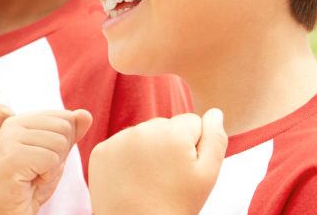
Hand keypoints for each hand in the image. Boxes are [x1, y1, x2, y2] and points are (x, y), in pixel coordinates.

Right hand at [0, 110, 92, 214]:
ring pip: (59, 143)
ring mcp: (9, 139)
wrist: (7, 213)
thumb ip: (70, 134)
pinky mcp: (12, 156)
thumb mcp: (56, 157)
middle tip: (38, 170)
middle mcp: (12, 124)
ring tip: (33, 176)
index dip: (63, 144)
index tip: (42, 161)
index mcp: (21, 120)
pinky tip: (30, 182)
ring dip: (52, 168)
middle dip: (60, 155)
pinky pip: (51, 159)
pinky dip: (47, 176)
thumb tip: (86, 114)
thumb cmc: (29, 187)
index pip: (64, 117)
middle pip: (64, 128)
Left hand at [87, 109, 226, 214]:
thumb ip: (216, 138)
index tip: (186, 169)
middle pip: (165, 126)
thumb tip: (215, 111)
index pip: (192, 122)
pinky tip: (132, 180)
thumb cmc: (177, 206)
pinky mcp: (100, 151)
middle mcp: (142, 128)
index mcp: (172, 131)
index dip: (194, 146)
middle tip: (169, 177)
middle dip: (170, 145)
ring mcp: (118, 139)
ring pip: (143, 134)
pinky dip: (126, 158)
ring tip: (150, 180)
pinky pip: (121, 145)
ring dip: (149, 150)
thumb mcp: (207, 176)